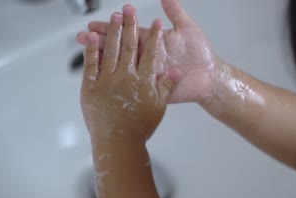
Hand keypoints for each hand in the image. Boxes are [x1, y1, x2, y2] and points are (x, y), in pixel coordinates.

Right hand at [77, 0, 222, 103]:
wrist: (212, 75)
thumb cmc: (201, 53)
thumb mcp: (187, 29)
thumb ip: (175, 12)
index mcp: (152, 42)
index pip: (127, 33)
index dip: (111, 29)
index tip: (93, 24)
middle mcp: (147, 57)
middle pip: (120, 49)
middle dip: (101, 42)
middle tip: (83, 36)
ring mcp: (148, 73)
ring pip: (123, 66)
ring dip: (106, 61)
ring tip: (90, 54)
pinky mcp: (153, 88)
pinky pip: (135, 84)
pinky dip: (121, 81)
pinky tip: (106, 79)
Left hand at [80, 8, 180, 143]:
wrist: (119, 142)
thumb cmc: (140, 127)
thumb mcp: (159, 107)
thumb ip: (167, 86)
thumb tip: (176, 71)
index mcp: (144, 81)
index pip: (151, 53)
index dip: (155, 36)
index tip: (157, 24)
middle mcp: (125, 77)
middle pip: (129, 45)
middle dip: (130, 25)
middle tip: (130, 9)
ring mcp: (107, 80)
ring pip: (110, 50)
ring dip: (112, 31)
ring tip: (114, 16)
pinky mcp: (90, 87)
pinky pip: (90, 64)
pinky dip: (91, 49)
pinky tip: (92, 36)